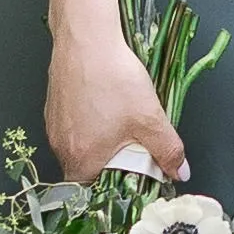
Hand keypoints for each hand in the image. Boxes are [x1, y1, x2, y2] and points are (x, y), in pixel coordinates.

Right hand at [45, 25, 185, 186]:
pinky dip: (92, 124)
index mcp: (82, 161)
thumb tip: (180, 173)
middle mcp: (61, 150)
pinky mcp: (54, 109)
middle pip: (91, 171)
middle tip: (137, 147)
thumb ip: (167, 150)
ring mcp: (54, 128)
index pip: (99, 193)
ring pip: (83, 148)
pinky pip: (75, 128)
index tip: (139, 177)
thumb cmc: (114, 80)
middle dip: (116, 163)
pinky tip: (108, 105)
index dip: (121, 188)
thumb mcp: (150, 119)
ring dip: (105, 143)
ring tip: (125, 123)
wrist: (86, 39)